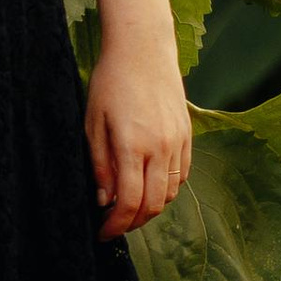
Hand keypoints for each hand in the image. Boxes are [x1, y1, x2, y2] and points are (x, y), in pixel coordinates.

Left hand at [85, 28, 193, 240]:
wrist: (143, 47)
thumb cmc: (111, 82)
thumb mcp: (93, 124)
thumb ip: (99, 165)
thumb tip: (104, 201)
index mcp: (133, 145)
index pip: (129, 203)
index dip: (115, 226)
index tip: (102, 233)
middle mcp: (160, 146)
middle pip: (153, 205)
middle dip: (132, 223)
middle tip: (114, 225)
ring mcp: (178, 140)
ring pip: (170, 192)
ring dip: (151, 207)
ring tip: (130, 205)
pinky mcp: (187, 132)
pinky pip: (182, 174)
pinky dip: (167, 188)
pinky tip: (149, 184)